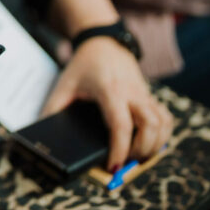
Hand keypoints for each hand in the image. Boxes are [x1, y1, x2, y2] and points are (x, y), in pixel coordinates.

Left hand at [42, 38, 172, 170]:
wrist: (104, 42)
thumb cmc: (83, 65)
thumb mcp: (64, 84)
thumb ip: (53, 108)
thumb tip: (43, 132)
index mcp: (109, 90)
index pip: (121, 124)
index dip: (120, 149)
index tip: (113, 167)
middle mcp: (131, 93)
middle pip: (150, 126)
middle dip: (141, 151)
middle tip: (126, 163)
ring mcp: (144, 94)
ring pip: (163, 123)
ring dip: (155, 145)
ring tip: (137, 157)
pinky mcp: (150, 97)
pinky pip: (166, 118)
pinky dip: (163, 134)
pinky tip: (150, 143)